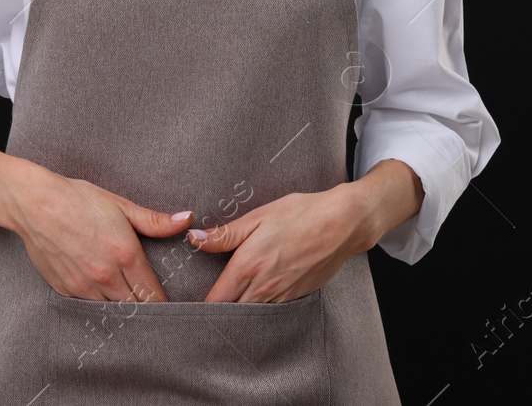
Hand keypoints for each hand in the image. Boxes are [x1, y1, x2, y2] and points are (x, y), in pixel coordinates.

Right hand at [6, 165, 193, 303]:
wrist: (34, 204)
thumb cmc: (78, 199)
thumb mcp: (120, 205)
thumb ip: (155, 220)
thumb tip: (187, 219)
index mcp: (125, 255)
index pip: (153, 294)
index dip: (163, 302)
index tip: (168, 302)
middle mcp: (106, 276)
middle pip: (135, 307)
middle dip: (144, 306)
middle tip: (149, 301)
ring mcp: (84, 286)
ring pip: (112, 309)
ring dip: (122, 306)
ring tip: (127, 298)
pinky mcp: (65, 290)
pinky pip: (89, 304)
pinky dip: (98, 301)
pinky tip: (101, 291)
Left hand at [189, 184, 371, 302]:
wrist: (342, 223)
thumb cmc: (300, 214)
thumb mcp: (258, 217)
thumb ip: (225, 234)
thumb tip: (194, 239)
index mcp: (247, 267)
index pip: (215, 301)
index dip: (199, 306)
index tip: (188, 305)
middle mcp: (263, 288)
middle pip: (230, 314)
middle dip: (216, 313)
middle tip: (204, 308)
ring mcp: (282, 296)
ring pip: (251, 316)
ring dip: (238, 313)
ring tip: (227, 306)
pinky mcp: (296, 298)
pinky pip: (270, 312)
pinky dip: (259, 311)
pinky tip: (255, 299)